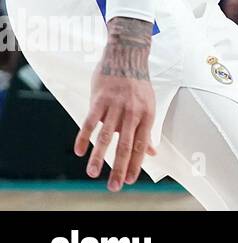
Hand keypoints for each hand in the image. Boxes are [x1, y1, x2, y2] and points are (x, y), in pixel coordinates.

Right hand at [76, 18, 156, 191]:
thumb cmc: (137, 84)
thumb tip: (152, 152)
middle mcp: (133, 113)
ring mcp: (116, 106)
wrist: (126, 55)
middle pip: (126, 145)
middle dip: (120, 168)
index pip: (141, 145)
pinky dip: (85, 137)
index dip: (136, 164)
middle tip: (114, 187)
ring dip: (99, 157)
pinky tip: (80, 151)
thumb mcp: (148, 105)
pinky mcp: (100, 99)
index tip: (130, 180)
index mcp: (147, 115)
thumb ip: (147, 130)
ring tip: (93, 174)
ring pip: (106, 136)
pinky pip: (91, 121)